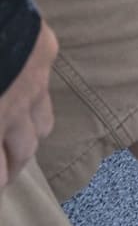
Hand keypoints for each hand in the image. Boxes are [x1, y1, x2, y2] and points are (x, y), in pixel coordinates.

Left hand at [0, 19, 55, 187]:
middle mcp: (16, 108)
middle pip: (25, 152)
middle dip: (13, 168)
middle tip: (3, 173)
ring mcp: (36, 79)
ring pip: (44, 122)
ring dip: (30, 136)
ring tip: (16, 138)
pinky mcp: (46, 51)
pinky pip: (46, 83)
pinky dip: (36, 95)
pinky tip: (24, 89)